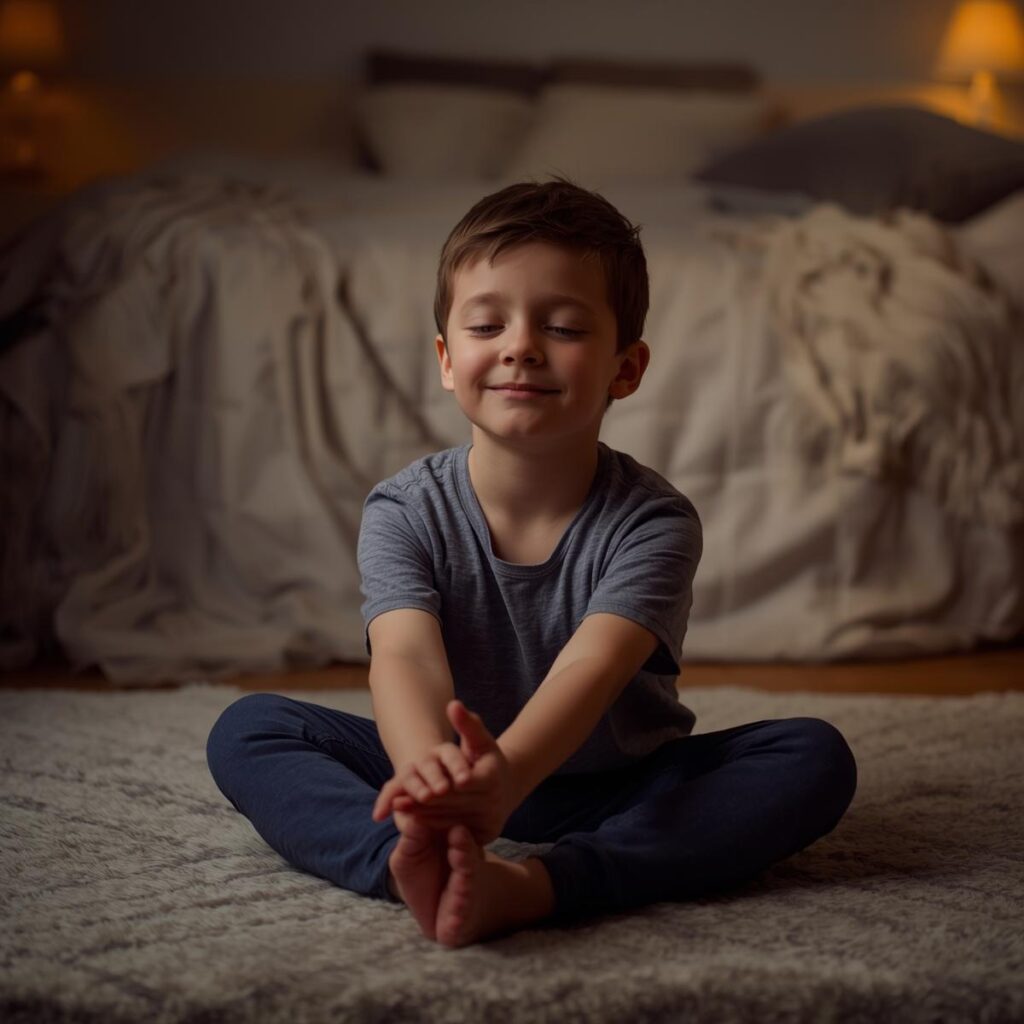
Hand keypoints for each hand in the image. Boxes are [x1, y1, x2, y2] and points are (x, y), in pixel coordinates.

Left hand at [373, 700, 519, 845]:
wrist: (505, 787)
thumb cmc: (487, 759)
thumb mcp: (481, 740)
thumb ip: (467, 724)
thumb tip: (453, 705)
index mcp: (492, 778)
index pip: (464, 781)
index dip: (443, 782)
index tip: (424, 784)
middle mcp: (492, 802)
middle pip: (453, 802)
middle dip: (426, 801)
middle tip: (398, 800)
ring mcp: (487, 821)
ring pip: (450, 817)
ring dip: (423, 814)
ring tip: (398, 808)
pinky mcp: (482, 835)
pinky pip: (451, 830)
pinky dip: (431, 825)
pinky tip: (412, 819)